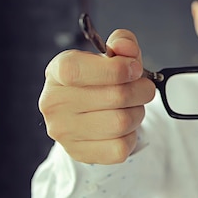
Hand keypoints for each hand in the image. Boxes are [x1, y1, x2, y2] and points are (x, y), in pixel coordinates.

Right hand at [38, 29, 155, 163]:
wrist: (89, 115)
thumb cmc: (101, 81)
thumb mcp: (111, 56)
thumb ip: (123, 44)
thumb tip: (126, 47)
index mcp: (57, 72)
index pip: (77, 70)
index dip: (114, 69)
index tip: (135, 68)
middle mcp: (54, 103)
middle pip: (114, 97)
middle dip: (140, 91)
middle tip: (143, 88)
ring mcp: (64, 132)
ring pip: (121, 123)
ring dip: (138, 113)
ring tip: (132, 107)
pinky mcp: (79, 153)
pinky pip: (120, 147)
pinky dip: (131, 136)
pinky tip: (123, 128)